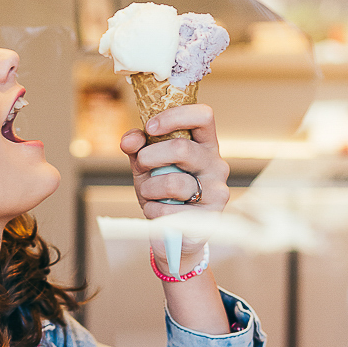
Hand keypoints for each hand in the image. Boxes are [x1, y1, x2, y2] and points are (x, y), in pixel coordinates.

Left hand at [119, 102, 230, 263]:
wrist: (175, 231)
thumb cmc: (162, 191)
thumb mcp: (147, 165)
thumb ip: (137, 147)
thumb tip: (130, 140)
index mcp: (204, 144)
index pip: (203, 115)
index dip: (175, 116)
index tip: (150, 127)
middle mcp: (216, 164)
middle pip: (182, 148)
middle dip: (150, 157)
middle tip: (141, 165)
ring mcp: (217, 190)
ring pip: (175, 183)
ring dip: (149, 188)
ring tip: (148, 194)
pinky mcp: (211, 216)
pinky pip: (172, 210)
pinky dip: (153, 210)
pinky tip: (157, 211)